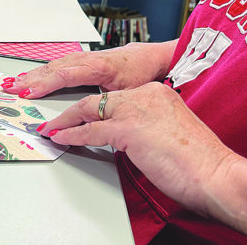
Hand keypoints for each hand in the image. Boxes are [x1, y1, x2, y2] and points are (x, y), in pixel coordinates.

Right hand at [3, 41, 177, 98]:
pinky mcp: (83, 59)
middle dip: (28, 79)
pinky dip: (42, 70)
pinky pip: (58, 64)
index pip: (65, 75)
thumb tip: (91, 117)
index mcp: (98, 66)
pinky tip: (31, 76)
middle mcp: (87, 59)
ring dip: (32, 74)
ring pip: (53, 65)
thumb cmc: (142, 75)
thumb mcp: (129, 93)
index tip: (28, 92)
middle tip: (8, 88)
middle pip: (53, 68)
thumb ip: (107, 102)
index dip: (45, 84)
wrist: (152, 58)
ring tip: (12, 82)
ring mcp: (84, 57)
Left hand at [38, 82, 246, 232]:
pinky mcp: (128, 128)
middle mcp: (144, 94)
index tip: (80, 114)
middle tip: (56, 118)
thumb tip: (121, 136)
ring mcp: (135, 109)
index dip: (93, 107)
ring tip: (52, 128)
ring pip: (88, 110)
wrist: (215, 174)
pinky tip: (60, 137)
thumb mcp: (166, 131)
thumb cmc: (197, 160)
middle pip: (97, 99)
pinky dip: (71, 135)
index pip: (114, 97)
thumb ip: (142, 126)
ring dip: (65, 121)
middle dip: (72, 110)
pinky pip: (90, 131)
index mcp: (155, 92)